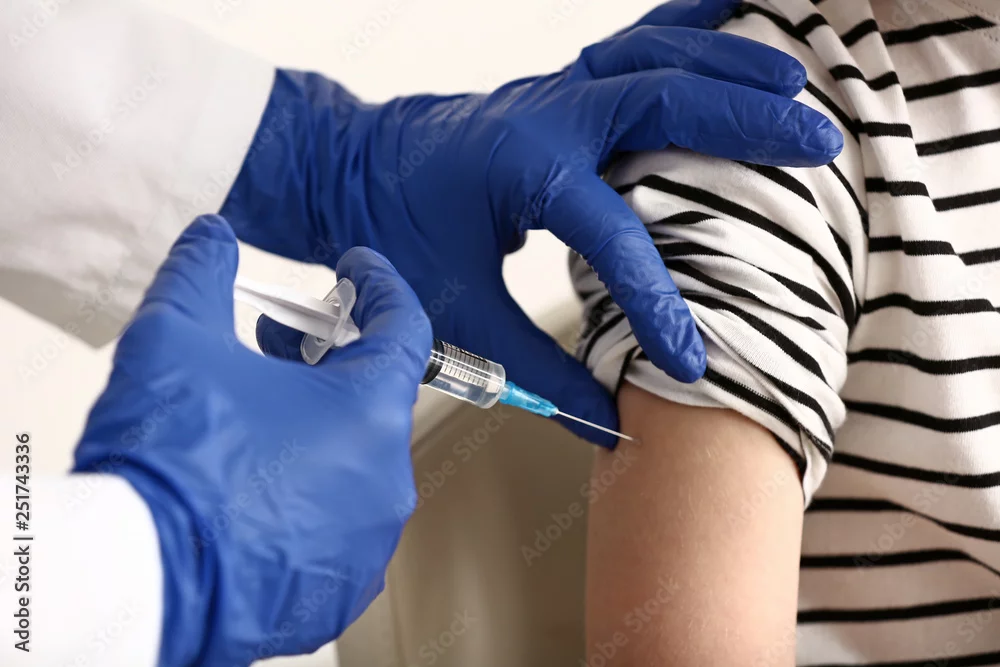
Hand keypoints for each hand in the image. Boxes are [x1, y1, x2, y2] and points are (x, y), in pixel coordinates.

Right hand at [73, 216, 430, 665]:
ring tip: (256, 410)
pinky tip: (256, 479)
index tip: (356, 268)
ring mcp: (367, 540)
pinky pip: (335, 521)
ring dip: (315, 426)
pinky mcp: (339, 586)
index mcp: (369, 414)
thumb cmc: (169, 458)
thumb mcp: (175, 340)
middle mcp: (386, 480)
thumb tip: (214, 236)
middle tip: (276, 342)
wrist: (137, 581)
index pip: (405, 330)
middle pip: (373, 398)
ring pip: (354, 462)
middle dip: (328, 359)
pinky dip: (305, 490)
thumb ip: (201, 272)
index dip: (380, 287)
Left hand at [222, 0, 841, 445]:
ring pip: (654, 54)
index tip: (692, 358)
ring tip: (796, 81)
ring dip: (727, 62)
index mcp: (520, 173)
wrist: (353, 169)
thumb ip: (534, 368)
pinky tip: (735, 7)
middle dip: (740, 121)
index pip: (611, 232)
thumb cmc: (398, 233)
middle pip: (657, 100)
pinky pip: (636, 40)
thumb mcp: (457, 313)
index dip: (658, 299)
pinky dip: (688, 21)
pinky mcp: (560, 86)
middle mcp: (543, 116)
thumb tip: (603, 422)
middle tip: (815, 145)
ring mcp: (554, 90)